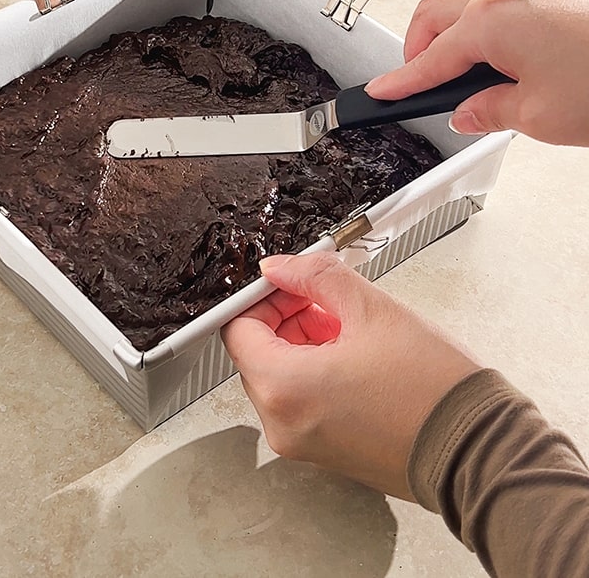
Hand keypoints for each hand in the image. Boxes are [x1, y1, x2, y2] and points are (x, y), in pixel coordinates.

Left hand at [222, 252, 479, 500]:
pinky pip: (302, 405)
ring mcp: (301, 443)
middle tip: (330, 305)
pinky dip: (318, 377)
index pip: (238, 330)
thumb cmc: (435, 388)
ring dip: (306, 348)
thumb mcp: (373, 310)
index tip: (293, 285)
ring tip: (355, 334)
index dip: (264, 299)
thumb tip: (280, 266)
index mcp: (283, 388)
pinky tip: (360, 363)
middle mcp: (282, 423)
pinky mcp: (324, 454)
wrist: (481, 450)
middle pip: (257, 355)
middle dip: (289, 322)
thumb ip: (316, 278)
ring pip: (281, 379)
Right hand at [365, 0, 588, 143]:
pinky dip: (492, 23)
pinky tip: (508, 54)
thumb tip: (470, 111)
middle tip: (419, 82)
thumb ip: (490, 111)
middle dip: (419, 49)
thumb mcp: (539, 116)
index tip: (381, 94)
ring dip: (457, 33)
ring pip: (471, 1)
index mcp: (488, 21)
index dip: (401, 84)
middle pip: (437, 16)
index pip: (428, 60)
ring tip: (468, 73)